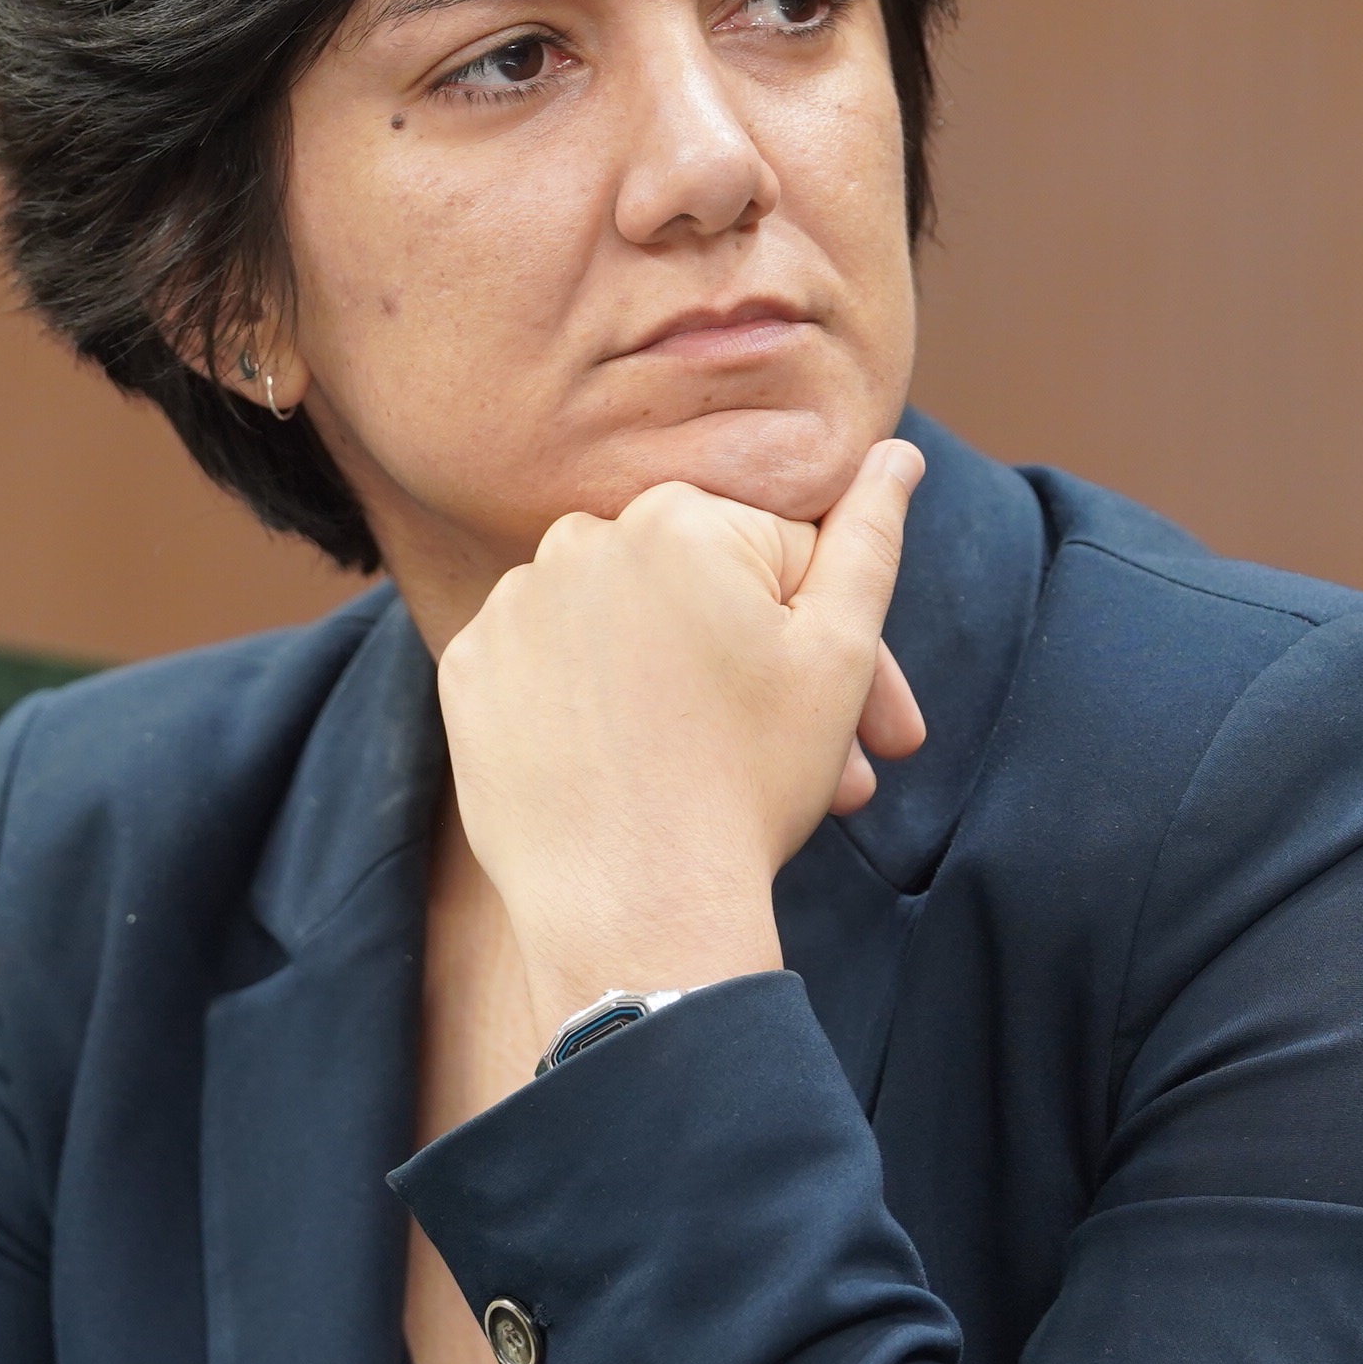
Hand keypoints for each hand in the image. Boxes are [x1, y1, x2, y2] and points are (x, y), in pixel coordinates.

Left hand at [437, 441, 928, 1027]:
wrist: (632, 911)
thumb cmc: (750, 783)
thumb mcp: (839, 655)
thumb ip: (870, 538)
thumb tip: (896, 452)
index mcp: (679, 517)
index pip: (777, 558)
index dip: (829, 644)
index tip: (872, 732)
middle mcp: (581, 539)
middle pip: (695, 592)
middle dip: (755, 670)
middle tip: (806, 767)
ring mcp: (513, 604)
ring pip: (621, 627)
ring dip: (671, 682)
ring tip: (716, 770)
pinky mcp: (466, 669)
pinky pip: (546, 666)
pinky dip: (586, 704)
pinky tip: (623, 763)